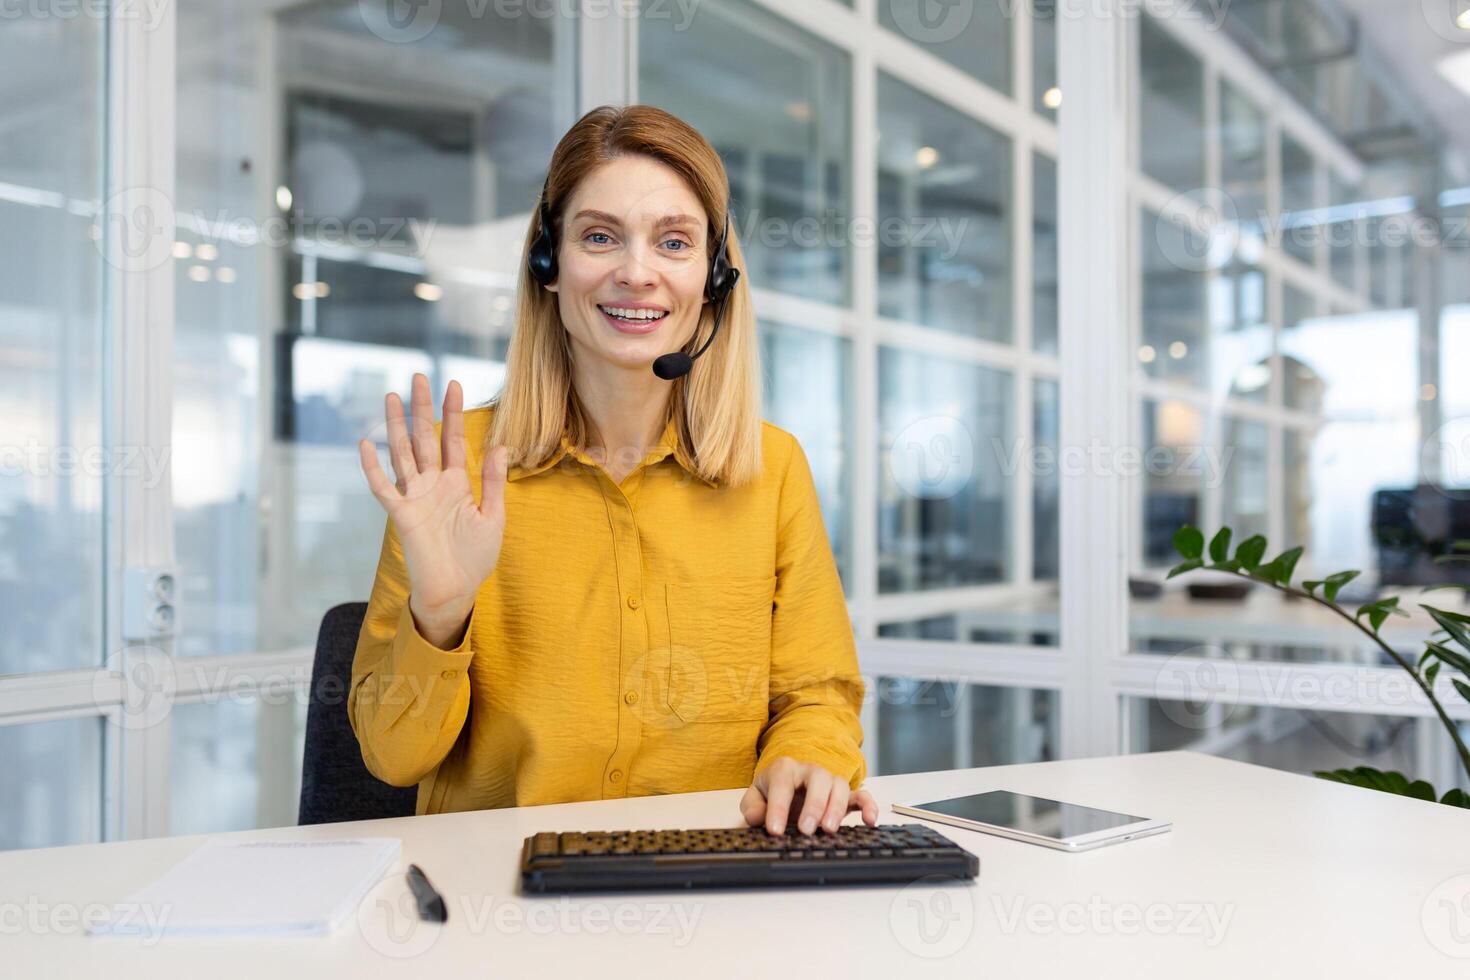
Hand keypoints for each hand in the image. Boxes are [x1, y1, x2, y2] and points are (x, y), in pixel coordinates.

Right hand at [358, 373, 507, 645]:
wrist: (457, 590)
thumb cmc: (474, 558)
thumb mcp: (493, 516)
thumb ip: (493, 482)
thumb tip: (500, 446)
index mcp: (456, 484)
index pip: (453, 440)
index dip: (453, 414)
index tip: (455, 384)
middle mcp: (433, 485)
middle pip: (425, 438)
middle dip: (422, 408)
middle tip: (419, 376)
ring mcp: (415, 498)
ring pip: (403, 454)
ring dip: (397, 426)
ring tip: (391, 396)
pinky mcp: (402, 515)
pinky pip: (384, 488)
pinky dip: (373, 468)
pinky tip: (366, 444)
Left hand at [739, 757, 878, 835]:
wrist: (788, 786)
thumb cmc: (772, 792)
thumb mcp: (755, 798)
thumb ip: (752, 807)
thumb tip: (758, 817)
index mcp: (784, 769)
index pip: (782, 783)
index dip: (778, 807)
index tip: (775, 830)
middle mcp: (810, 771)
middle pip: (817, 778)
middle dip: (813, 805)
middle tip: (806, 830)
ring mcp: (829, 782)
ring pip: (839, 785)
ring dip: (836, 808)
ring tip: (828, 830)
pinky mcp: (846, 796)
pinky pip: (861, 795)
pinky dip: (868, 806)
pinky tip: (870, 821)